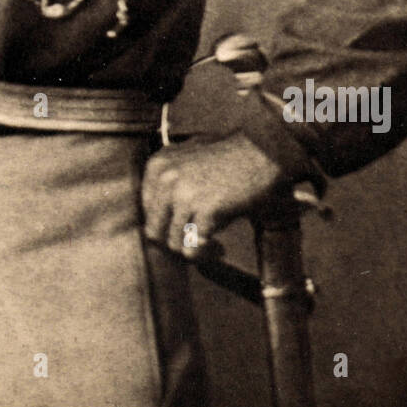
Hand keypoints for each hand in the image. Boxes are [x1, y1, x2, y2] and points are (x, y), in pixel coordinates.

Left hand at [142, 132, 284, 256]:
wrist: (260, 152)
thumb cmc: (229, 157)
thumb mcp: (188, 159)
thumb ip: (169, 185)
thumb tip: (161, 224)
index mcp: (157, 166)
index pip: (146, 211)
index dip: (165, 224)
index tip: (182, 229)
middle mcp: (166, 180)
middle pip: (155, 231)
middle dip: (175, 241)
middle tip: (194, 243)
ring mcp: (184, 195)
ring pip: (174, 243)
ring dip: (192, 250)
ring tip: (211, 246)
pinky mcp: (205, 210)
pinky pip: (194, 247)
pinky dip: (206, 253)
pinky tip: (219, 247)